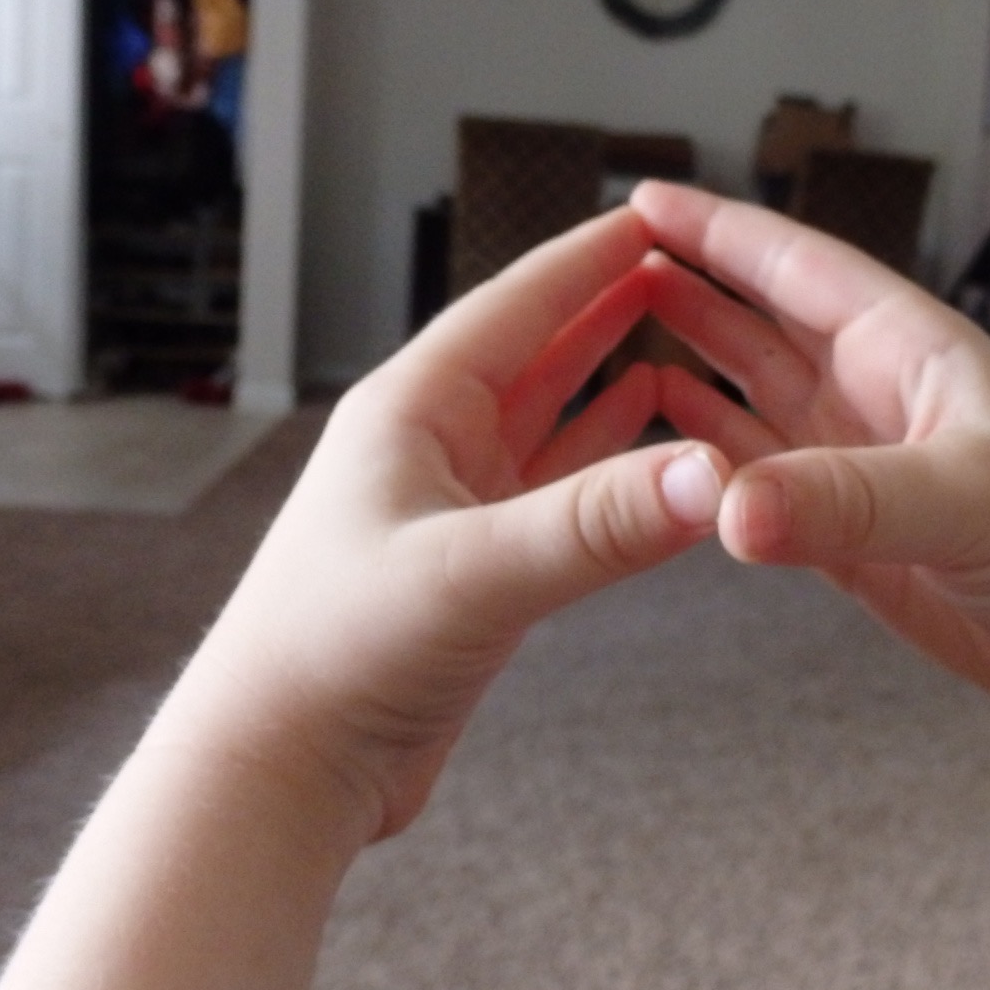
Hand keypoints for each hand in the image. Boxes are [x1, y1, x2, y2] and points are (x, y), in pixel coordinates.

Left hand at [157, 208, 729, 839]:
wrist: (277, 772)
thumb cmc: (333, 658)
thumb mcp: (473, 577)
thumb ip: (595, 525)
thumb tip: (712, 476)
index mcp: (411, 411)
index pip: (517, 306)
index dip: (590, 259)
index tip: (659, 217)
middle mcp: (431, 446)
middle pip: (537, 353)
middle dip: (609, 308)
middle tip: (686, 268)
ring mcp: (452, 509)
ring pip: (549, 424)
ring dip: (611, 385)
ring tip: (679, 344)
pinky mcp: (472, 571)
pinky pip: (554, 496)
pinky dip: (604, 468)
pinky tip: (643, 454)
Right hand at [632, 182, 989, 714]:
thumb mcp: (965, 499)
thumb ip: (844, 502)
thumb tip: (730, 509)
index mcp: (910, 349)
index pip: (797, 268)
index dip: (722, 231)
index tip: (646, 201)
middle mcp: (878, 394)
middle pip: (764, 322)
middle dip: (691, 288)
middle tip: (606, 265)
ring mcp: (863, 463)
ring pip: (758, 397)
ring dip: (695, 366)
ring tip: (618, 339)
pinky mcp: (854, 535)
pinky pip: (765, 479)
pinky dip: (715, 455)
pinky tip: (671, 437)